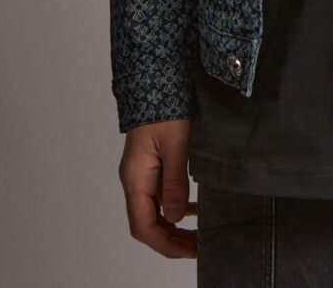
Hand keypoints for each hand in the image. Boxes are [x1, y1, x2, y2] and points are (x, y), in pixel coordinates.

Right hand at [118, 118, 197, 258]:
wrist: (156, 81)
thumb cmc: (164, 109)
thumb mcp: (175, 144)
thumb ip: (174, 181)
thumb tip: (175, 216)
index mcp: (135, 178)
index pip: (143, 225)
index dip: (165, 243)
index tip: (189, 250)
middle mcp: (134, 180)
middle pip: (146, 224)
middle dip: (170, 240)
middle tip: (197, 247)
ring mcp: (141, 174)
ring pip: (153, 212)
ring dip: (173, 227)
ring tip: (197, 235)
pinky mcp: (150, 166)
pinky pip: (158, 197)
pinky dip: (174, 208)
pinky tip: (192, 209)